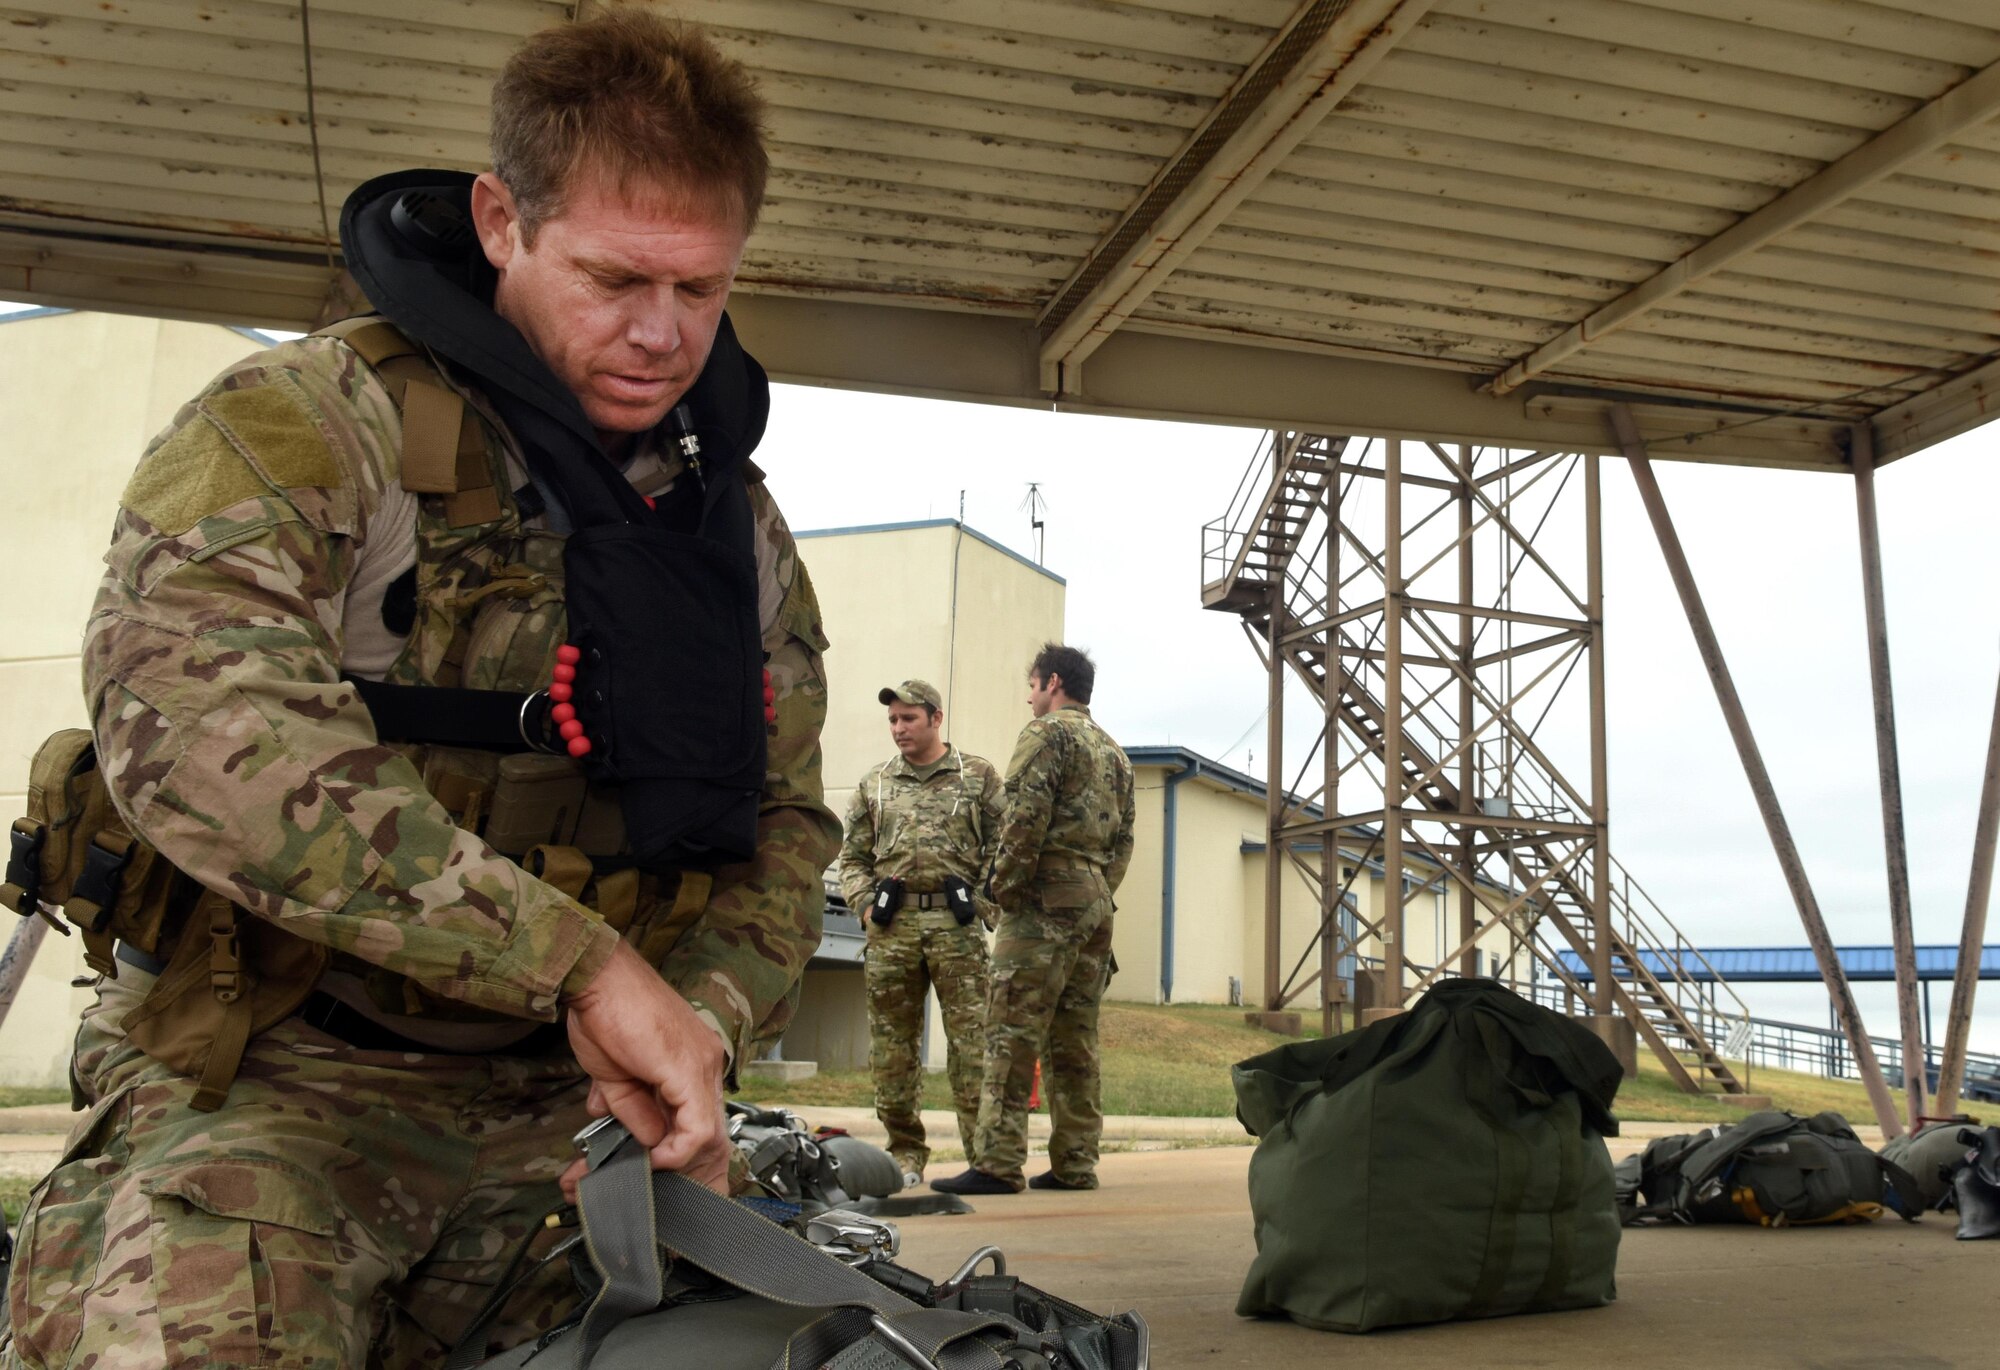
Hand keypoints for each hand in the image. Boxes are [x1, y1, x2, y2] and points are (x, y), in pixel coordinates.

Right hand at [559, 941, 730, 1197]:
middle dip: (682, 1164)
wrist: (596, 978)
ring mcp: (701, 1065)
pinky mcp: (688, 1070)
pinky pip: (695, 1127)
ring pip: (705, 1133)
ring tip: (647, 1172)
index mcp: (691, 1061)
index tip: (655, 1168)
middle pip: (707, 1129)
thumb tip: (647, 1142)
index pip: (697, 1117)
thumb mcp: (616, 1077)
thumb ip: (634, 1109)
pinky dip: (675, 1151)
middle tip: (659, 1186)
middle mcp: (706, 1062)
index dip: (679, 1150)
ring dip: (673, 1160)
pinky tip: (652, 1158)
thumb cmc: (603, 1015)